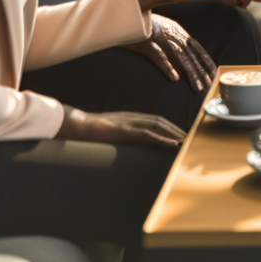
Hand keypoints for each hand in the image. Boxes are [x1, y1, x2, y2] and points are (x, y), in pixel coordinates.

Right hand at [55, 106, 183, 147]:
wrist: (74, 125)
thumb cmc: (85, 130)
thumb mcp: (103, 131)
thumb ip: (113, 133)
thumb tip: (117, 140)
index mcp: (126, 117)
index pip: (151, 118)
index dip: (166, 124)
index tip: (176, 131)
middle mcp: (130, 117)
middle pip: (158, 120)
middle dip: (173, 127)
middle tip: (186, 135)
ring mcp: (128, 123)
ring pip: (156, 125)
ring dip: (172, 132)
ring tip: (183, 139)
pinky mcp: (125, 131)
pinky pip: (148, 135)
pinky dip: (163, 139)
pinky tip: (172, 144)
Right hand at [121, 13, 214, 91]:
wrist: (126, 13)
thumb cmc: (143, 27)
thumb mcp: (164, 32)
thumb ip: (174, 46)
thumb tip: (182, 69)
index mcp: (178, 32)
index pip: (197, 49)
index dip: (207, 62)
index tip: (215, 75)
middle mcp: (172, 34)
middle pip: (191, 56)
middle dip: (202, 72)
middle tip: (210, 86)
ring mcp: (159, 38)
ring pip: (180, 57)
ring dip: (190, 73)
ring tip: (197, 87)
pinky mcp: (145, 42)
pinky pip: (158, 56)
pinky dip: (168, 67)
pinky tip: (175, 79)